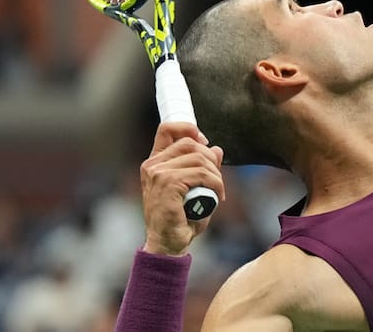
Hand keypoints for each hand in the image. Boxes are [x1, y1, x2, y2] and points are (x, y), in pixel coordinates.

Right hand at [139, 121, 225, 255]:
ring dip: (216, 174)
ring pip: (199, 159)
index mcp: (155, 162)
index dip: (189, 128)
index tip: (204, 142)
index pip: (167, 129)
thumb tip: (217, 148)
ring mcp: (159, 174)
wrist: (168, 244)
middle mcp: (153, 165)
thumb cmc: (180, 218)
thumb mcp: (194, 188)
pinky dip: (216, 183)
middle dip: (211, 158)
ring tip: (219, 189)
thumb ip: (202, 167)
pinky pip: (201, 174)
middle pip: (190, 143)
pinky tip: (218, 195)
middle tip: (217, 178)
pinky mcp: (168, 184)